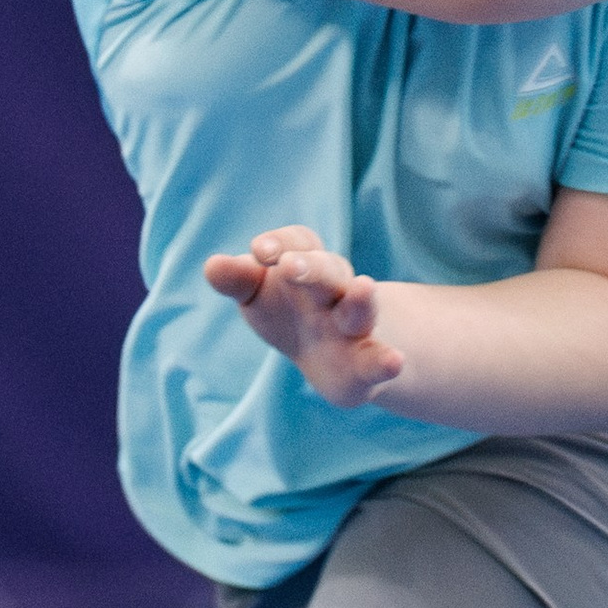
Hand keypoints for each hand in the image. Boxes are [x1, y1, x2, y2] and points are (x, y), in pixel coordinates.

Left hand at [203, 224, 405, 409]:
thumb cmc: (287, 313)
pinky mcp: (366, 364)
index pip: (300, 242)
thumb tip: (212, 266)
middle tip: (289, 267)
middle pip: (328, 270)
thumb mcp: (257, 294)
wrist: (333, 358)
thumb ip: (237, 280)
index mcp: (307, 265)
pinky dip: (386, 360)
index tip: (260, 251)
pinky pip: (378, 360)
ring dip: (362, 300)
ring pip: (360, 309)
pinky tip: (395, 361)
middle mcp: (335, 289)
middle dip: (312, 267)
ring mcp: (354, 326)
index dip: (281, 243)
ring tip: (365, 289)